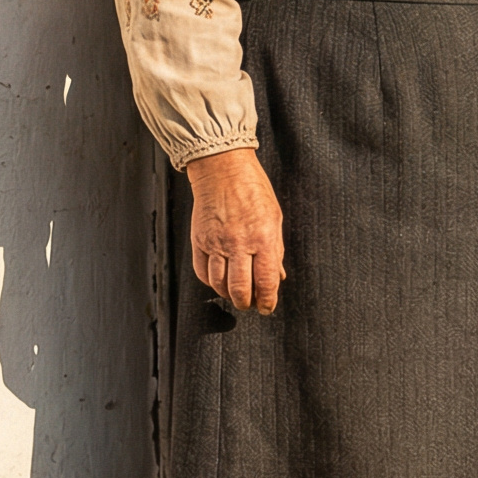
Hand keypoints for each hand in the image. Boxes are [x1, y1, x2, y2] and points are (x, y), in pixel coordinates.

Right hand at [186, 147, 284, 312]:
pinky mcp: (199, 240)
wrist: (222, 170)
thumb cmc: (253, 190)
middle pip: (239, 289)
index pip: (266, 281)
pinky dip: (210, 282)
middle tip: (250, 304)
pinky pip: (202, 271)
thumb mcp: (275, 219)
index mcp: (263, 239)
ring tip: (235, 294)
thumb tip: (278, 276)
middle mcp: (238, 244)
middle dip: (246, 303)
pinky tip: (218, 280)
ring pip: (218, 284)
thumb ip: (276, 250)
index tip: (267, 308)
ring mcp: (216, 243)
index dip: (267, 301)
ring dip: (227, 295)